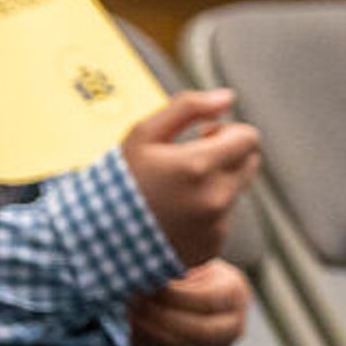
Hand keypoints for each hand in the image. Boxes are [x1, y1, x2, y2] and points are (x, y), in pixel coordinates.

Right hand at [122, 87, 259, 268]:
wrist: (96, 241)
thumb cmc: (119, 182)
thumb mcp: (144, 135)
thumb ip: (188, 107)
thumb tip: (228, 97)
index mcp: (201, 167)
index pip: (249, 138)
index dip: (226, 132)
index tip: (202, 137)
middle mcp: (215, 200)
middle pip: (249, 162)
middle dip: (227, 155)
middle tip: (190, 160)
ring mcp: (215, 228)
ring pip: (236, 191)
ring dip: (217, 184)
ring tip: (176, 191)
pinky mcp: (211, 248)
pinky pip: (223, 220)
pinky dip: (207, 214)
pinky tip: (175, 215)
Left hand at [127, 259, 251, 345]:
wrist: (205, 309)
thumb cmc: (194, 282)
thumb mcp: (195, 266)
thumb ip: (179, 269)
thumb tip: (148, 272)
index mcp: (235, 295)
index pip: (207, 300)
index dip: (175, 296)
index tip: (149, 286)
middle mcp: (234, 328)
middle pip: (201, 331)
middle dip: (162, 318)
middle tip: (135, 303)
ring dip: (150, 334)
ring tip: (132, 316)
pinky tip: (135, 333)